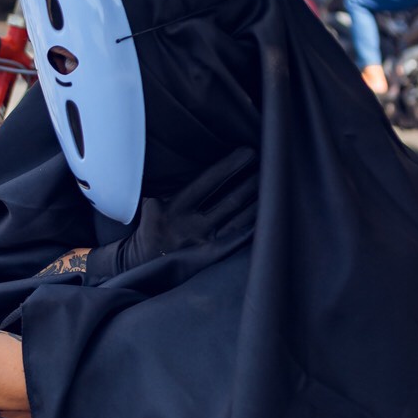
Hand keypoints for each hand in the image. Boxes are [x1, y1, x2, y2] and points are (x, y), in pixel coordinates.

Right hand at [86, 147, 256, 280]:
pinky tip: (269, 217)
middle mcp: (188, 226)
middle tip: (272, 165)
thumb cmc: (150, 228)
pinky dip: (252, 228)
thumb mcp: (150, 204)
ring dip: (258, 203)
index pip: (207, 181)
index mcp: (171, 207)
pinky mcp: (209, 259)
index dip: (229, 165)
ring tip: (276, 186)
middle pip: (229, 200)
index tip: (247, 151)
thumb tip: (181, 159)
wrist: (141, 266)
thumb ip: (166, 185)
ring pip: (238, 220)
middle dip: (251, 182)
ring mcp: (201, 244)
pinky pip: (236, 241)